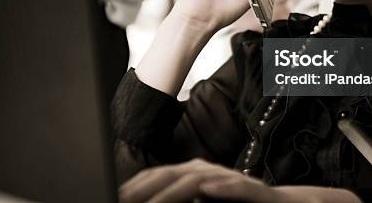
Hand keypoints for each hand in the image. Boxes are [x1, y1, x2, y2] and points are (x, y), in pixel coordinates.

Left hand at [118, 158, 280, 202]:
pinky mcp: (252, 190)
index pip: (161, 176)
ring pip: (198, 180)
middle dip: (147, 187)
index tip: (119, 195)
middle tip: (125, 198)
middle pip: (173, 174)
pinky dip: (220, 188)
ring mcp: (230, 179)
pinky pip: (234, 186)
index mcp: (195, 176)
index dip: (139, 185)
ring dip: (174, 192)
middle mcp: (209, 173)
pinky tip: (205, 190)